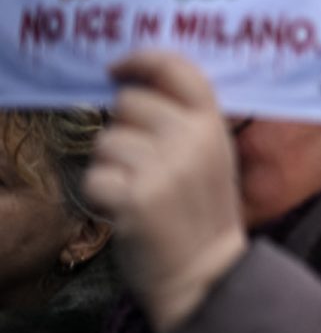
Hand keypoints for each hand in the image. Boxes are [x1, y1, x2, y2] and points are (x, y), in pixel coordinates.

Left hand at [85, 51, 247, 332]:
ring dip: (111, 165)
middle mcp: (191, 140)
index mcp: (213, 126)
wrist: (206, 274)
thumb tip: (132, 87)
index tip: (117, 68)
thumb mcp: (212, 156)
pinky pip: (94, 177)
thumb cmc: (202, 212)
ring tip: (138, 190)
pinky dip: (102, 195)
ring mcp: (164, 169)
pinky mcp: (136, 199)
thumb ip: (185, 121)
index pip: (177, 68)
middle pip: (129, 102)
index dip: (141, 59)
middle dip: (124, 127)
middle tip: (141, 161)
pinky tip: (127, 211)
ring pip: (105, 140)